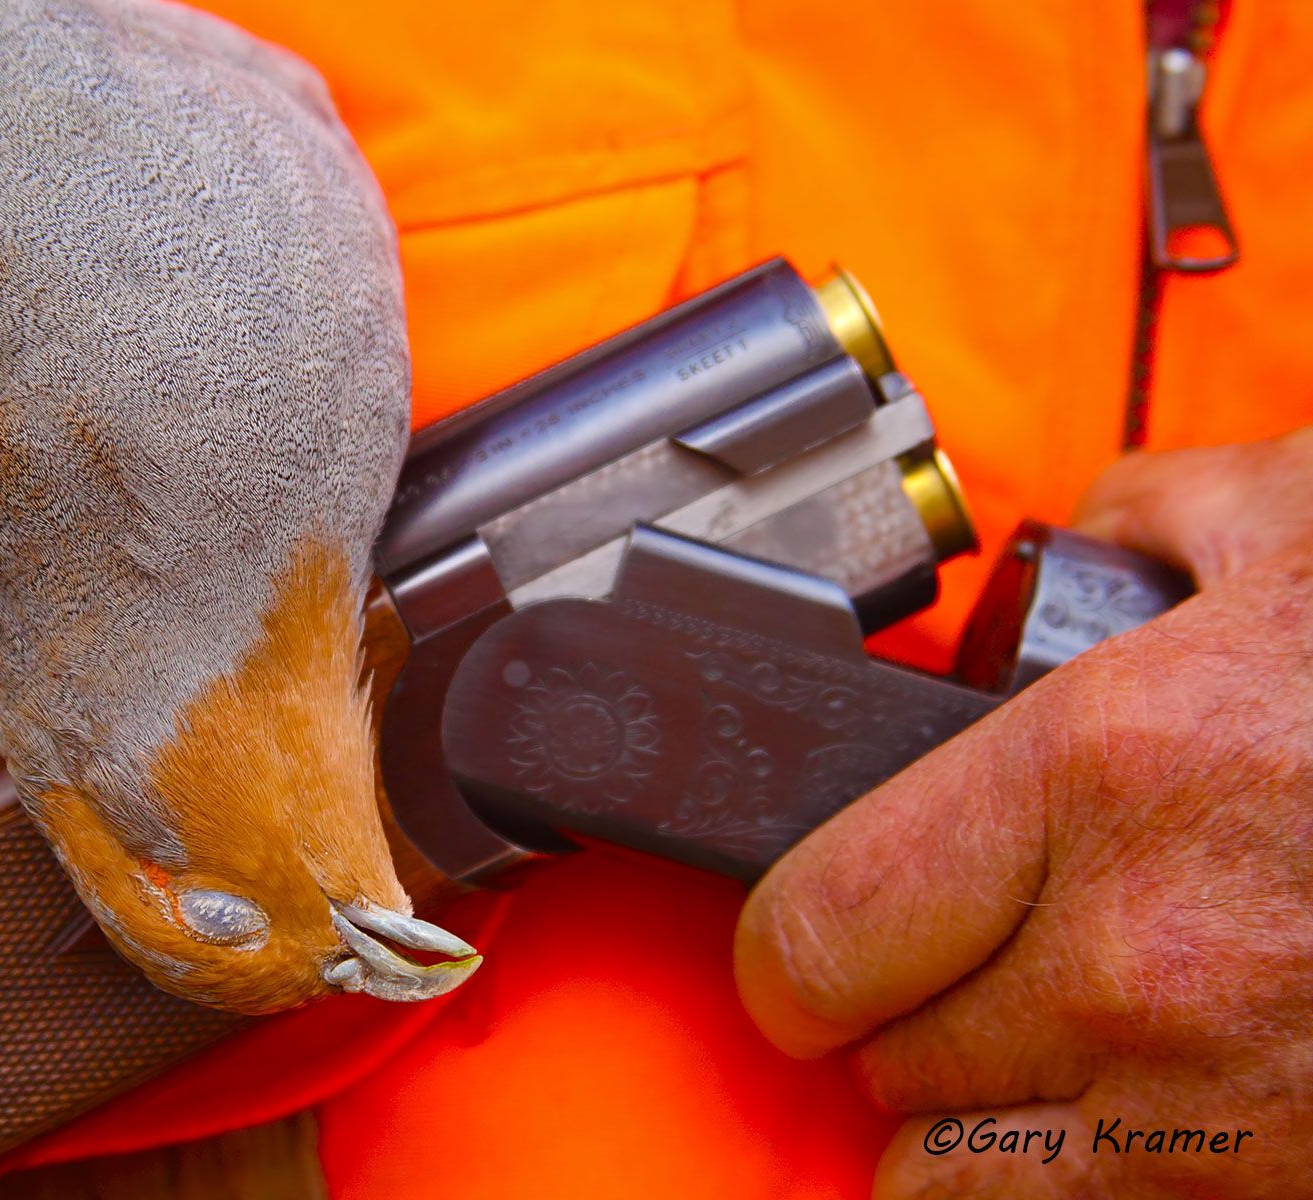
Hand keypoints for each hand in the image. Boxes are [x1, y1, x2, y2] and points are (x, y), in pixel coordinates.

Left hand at [734, 425, 1312, 1196]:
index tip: (804, 951)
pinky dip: (1098, 1189)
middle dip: (895, 1027)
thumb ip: (1154, 517)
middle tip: (946, 977)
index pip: (814, 932)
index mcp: (1106, 775)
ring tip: (1032, 1059)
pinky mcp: (1303, 1191)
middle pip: (886, 1070)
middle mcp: (1143, 962)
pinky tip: (1149, 1109)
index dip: (786, 954)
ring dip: (975, 1135)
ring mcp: (1235, 1113)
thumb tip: (1087, 529)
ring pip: (969, 1192)